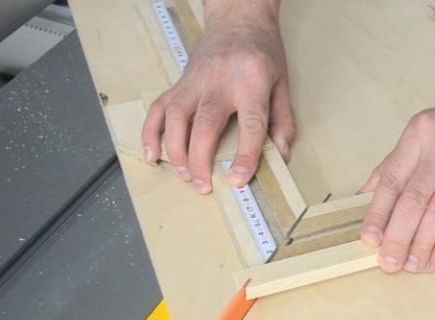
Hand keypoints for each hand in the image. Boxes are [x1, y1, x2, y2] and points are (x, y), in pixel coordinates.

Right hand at [141, 6, 294, 193]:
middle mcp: (220, 82)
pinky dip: (152, 132)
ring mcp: (195, 81)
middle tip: (204, 186)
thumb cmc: (263, 52)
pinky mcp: (180, 82)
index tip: (237, 180)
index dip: (245, 155)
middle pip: (205, 124)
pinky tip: (152, 154)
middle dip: (200, 160)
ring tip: (184, 176)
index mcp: (252, 82)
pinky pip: (159, 108)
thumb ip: (283, 121)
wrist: (238, 18)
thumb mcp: (282, 83)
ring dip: (176, 151)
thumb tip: (280, 157)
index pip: (250, 123)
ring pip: (177, 118)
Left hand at [359, 86, 434, 272]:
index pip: (392, 179)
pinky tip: (434, 258)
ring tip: (410, 265)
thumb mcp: (421, 132)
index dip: (377, 213)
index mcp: (419, 134)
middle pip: (414, 199)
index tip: (368, 239)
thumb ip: (393, 165)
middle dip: (397, 236)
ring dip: (422, 244)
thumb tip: (363, 198)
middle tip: (387, 262)